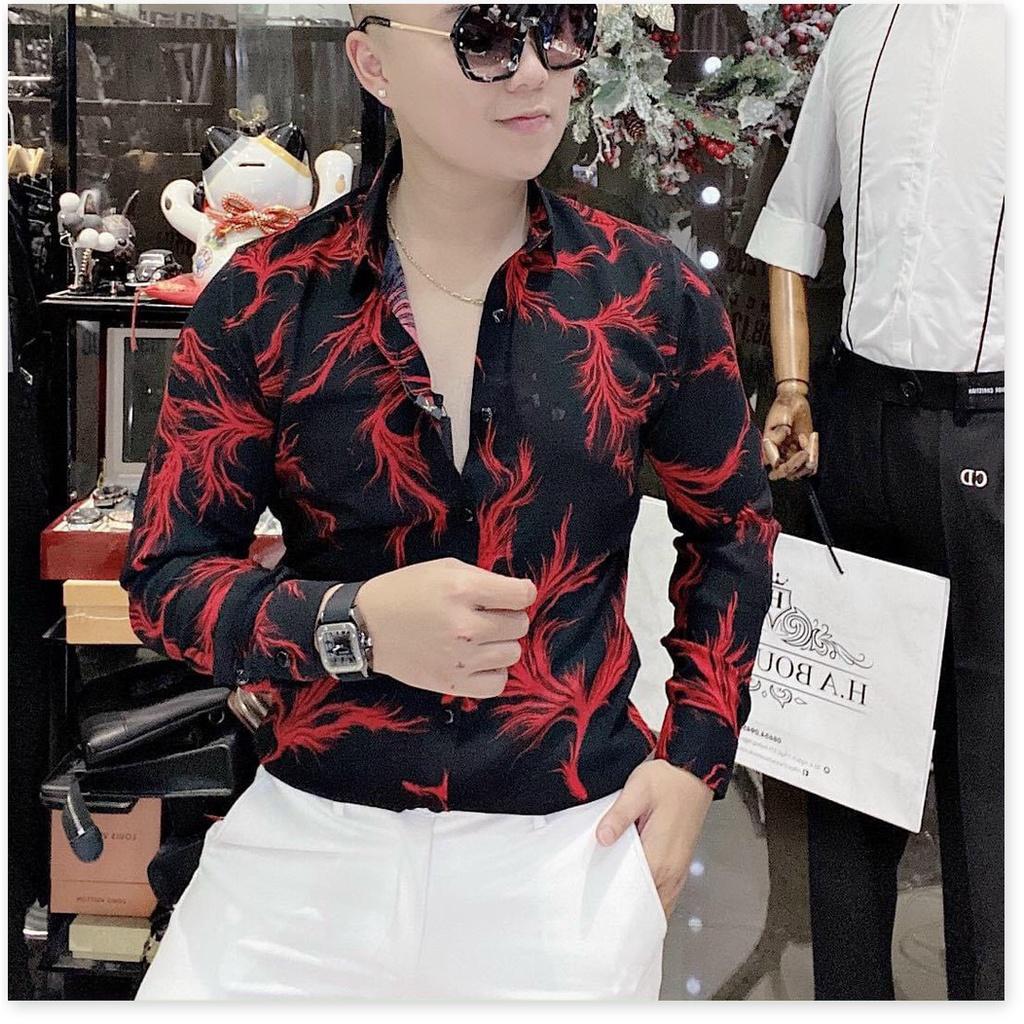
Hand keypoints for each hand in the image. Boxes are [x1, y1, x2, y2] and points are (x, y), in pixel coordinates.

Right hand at [351, 557, 536, 698]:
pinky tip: (479, 660)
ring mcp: (460, 658)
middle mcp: (465, 625)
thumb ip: (482, 578)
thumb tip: (515, 593)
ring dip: (501, 643)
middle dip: (508, 617)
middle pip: (520, 625)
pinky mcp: (453, 684)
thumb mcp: (444, 568)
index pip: (522, 595)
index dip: (521, 593)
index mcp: (463, 590)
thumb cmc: (406, 591)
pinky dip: (493, 671)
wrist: (366, 627)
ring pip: (513, 653)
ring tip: (480, 637)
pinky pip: (498, 683)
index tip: (512, 594)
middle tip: (487, 615)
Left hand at [595, 759, 713, 920]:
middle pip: (647, 907)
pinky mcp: (679, 864)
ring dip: (639, 909)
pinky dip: (650, 900)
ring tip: (613, 912)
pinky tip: (633, 895)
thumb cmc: (667, 780)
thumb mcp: (637, 790)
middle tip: (599, 917)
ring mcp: (678, 869)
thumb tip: (602, 838)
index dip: (616, 908)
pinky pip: (664, 893)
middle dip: (626, 915)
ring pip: (658, 904)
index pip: (635, 897)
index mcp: (659, 857)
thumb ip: (619, 816)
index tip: (597, 915)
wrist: (693, 773)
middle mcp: (671, 870)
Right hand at [762, 386, 818, 480]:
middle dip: (799, 464)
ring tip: (810, 439)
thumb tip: (781, 438)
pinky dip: (814, 455)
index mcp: (768, 448)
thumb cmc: (784, 406)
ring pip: (800, 472)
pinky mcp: (801, 454)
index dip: (789, 462)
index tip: (800, 448)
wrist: (794, 400)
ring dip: (809, 459)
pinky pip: (810, 466)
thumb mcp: (779, 415)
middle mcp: (778, 455)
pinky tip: (812, 438)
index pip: (777, 466)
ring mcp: (790, 456)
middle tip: (805, 451)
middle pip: (788, 473)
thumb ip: (777, 432)